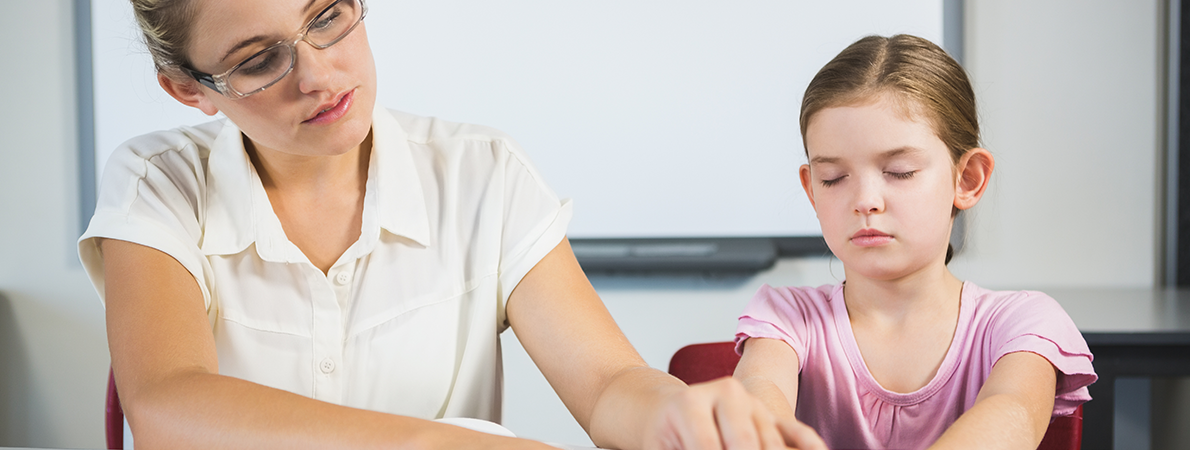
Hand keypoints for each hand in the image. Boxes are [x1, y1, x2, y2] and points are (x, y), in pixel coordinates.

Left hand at [642, 377, 826, 449]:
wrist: (672, 410)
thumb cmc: (666, 437)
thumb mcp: (663, 449)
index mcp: (691, 402)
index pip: (706, 446)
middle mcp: (726, 395)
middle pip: (744, 444)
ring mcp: (753, 403)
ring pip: (770, 443)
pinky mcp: (772, 415)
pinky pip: (798, 433)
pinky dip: (809, 446)